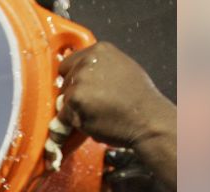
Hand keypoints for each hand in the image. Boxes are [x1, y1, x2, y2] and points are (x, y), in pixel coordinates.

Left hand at [57, 42, 174, 150]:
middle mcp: (87, 61)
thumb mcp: (121, 68)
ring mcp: (79, 81)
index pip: (68, 64)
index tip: (82, 88)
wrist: (147, 118)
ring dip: (74, 109)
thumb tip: (79, 75)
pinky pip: (62, 116)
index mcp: (99, 50)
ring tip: (97, 112)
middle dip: (73, 93)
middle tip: (95, 103)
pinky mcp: (74, 101)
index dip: (73, 78)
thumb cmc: (138, 99)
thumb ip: (98, 67)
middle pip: (64, 81)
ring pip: (62, 99)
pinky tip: (90, 122)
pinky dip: (70, 123)